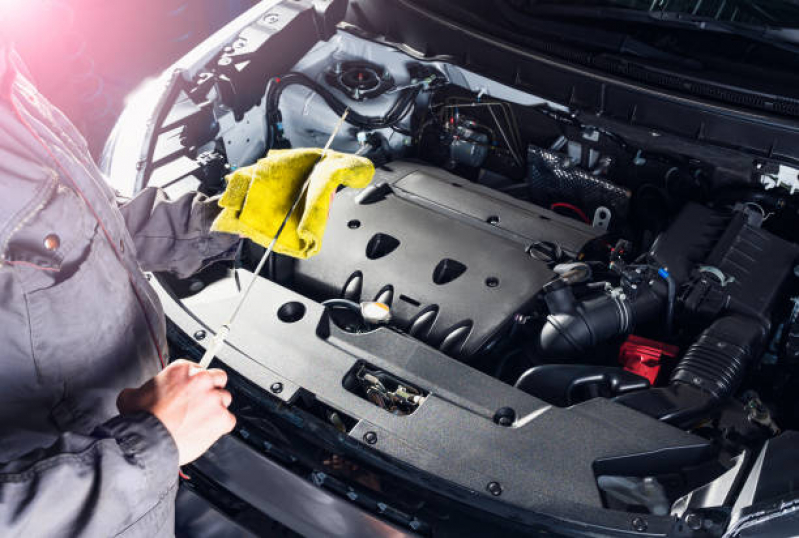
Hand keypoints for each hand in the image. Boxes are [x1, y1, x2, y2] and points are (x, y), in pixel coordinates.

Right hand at [117, 359, 235, 464]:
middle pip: (218, 379)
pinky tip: (207, 431)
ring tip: (201, 421)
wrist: (148, 441)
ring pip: (225, 399)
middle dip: (212, 390)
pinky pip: (229, 420)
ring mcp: (213, 398)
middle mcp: (200, 380)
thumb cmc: (141, 420)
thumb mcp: (131, 396)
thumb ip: (139, 390)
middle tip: (201, 404)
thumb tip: (134, 394)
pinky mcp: (222, 418)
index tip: (191, 392)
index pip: (199, 370)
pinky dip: (221, 427)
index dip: (195, 383)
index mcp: (182, 370)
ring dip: (216, 409)